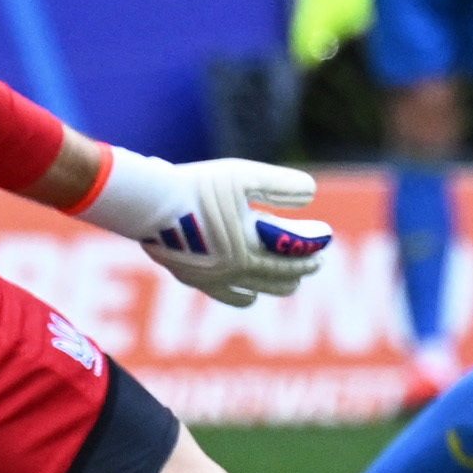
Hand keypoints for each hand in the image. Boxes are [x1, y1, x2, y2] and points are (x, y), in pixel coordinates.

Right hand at [113, 155, 332, 304]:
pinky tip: (249, 294)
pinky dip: (244, 295)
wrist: (146, 203)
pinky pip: (227, 296)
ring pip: (257, 291)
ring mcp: (212, 279)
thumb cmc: (197, 186)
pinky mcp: (192, 278)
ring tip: (290, 277)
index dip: (313, 247)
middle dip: (300, 268)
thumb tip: (312, 192)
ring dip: (277, 284)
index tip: (326, 237)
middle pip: (280, 278)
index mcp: (250, 249)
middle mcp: (234, 271)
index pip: (294, 255)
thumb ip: (280, 185)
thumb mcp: (244, 176)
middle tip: (315, 260)